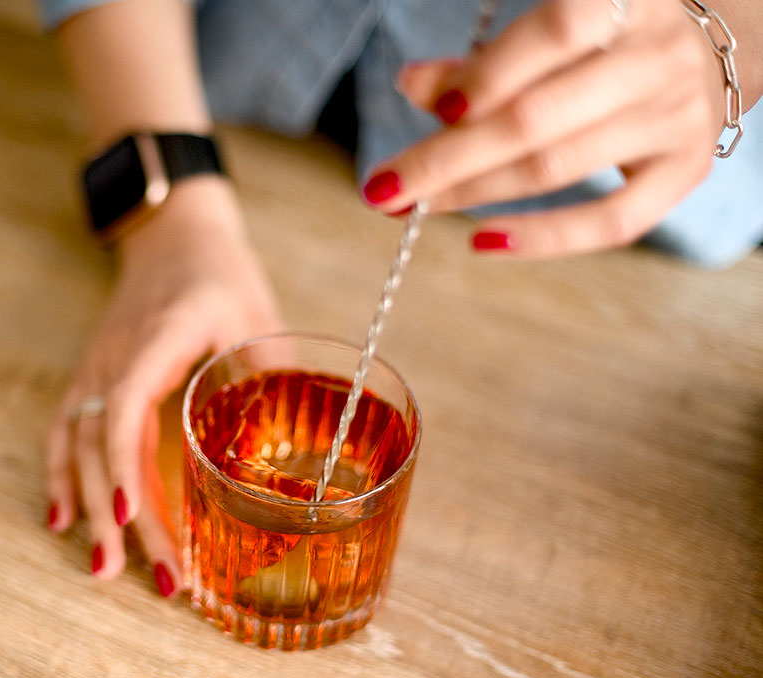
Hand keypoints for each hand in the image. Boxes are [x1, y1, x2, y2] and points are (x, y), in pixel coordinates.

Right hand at [46, 177, 281, 594]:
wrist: (173, 234)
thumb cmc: (220, 272)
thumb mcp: (257, 313)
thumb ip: (274, 374)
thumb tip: (308, 450)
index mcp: (160, 336)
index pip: (126, 405)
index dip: (123, 463)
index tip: (133, 517)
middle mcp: (116, 355)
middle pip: (101, 442)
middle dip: (119, 512)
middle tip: (146, 575)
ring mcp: (97, 367)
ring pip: (77, 444)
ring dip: (88, 507)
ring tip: (102, 569)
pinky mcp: (92, 377)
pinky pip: (65, 431)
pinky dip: (62, 478)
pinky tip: (64, 523)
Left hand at [363, 0, 727, 257]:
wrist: (706, 52)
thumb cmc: (603, 40)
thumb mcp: (553, 30)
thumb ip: (486, 59)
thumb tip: (412, 84)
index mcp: (630, 0)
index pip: (556, 32)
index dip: (490, 74)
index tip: (433, 111)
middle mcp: (659, 58)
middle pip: (537, 118)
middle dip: (448, 158)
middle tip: (383, 188)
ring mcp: (677, 118)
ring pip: (558, 168)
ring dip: (472, 195)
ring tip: (412, 208)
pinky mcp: (684, 171)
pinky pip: (611, 221)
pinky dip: (543, 238)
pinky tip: (482, 243)